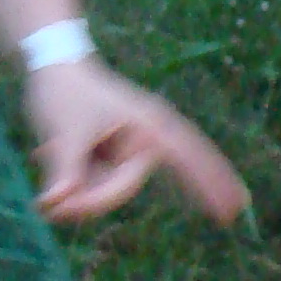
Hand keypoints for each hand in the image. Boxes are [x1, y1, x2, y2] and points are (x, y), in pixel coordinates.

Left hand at [24, 59, 249, 225]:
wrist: (53, 68)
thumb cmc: (66, 92)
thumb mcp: (65, 132)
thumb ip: (64, 172)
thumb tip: (58, 205)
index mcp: (149, 126)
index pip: (188, 159)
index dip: (210, 185)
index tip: (232, 213)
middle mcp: (146, 140)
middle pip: (123, 189)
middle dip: (86, 199)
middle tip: (47, 204)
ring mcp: (129, 152)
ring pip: (105, 190)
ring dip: (74, 186)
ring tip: (49, 151)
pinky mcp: (113, 160)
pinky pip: (95, 186)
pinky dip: (71, 180)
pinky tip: (52, 149)